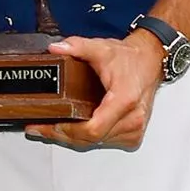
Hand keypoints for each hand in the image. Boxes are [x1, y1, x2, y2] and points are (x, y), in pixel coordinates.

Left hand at [24, 32, 164, 149]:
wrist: (149, 62)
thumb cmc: (130, 58)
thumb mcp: (101, 48)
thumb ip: (77, 46)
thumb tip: (55, 48)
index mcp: (124, 99)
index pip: (94, 128)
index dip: (69, 130)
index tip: (51, 124)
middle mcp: (132, 118)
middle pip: (91, 139)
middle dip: (63, 135)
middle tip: (40, 128)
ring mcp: (134, 130)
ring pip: (97, 143)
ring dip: (73, 138)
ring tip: (50, 128)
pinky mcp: (133, 135)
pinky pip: (105, 142)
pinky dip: (87, 138)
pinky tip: (72, 129)